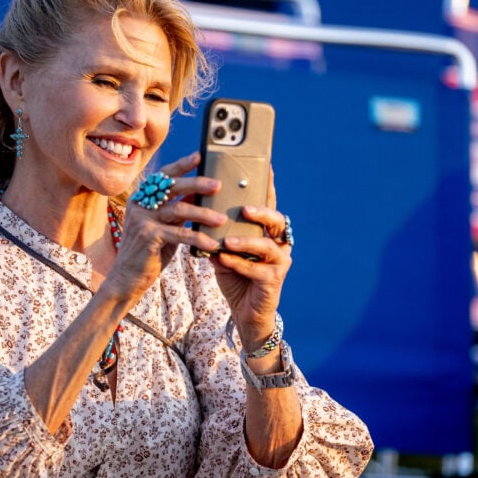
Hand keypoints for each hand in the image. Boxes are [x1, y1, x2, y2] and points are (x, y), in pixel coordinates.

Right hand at [104, 152, 226, 301]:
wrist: (127, 278)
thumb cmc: (149, 252)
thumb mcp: (164, 227)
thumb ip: (177, 210)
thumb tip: (199, 193)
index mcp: (142, 198)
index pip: (164, 175)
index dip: (181, 165)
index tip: (199, 156)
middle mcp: (140, 205)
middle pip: (173, 187)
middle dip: (198, 184)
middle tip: (218, 185)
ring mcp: (143, 220)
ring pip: (179, 210)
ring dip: (204, 213)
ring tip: (222, 219)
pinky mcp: (148, 237)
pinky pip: (179, 234)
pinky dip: (198, 238)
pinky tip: (212, 243)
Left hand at [210, 173, 292, 351]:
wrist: (246, 311)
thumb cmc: (235, 275)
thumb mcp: (224, 248)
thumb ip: (217, 230)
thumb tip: (198, 206)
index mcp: (267, 231)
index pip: (267, 204)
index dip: (266, 186)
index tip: (263, 166)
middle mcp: (278, 243)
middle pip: (275, 220)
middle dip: (261, 212)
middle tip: (244, 208)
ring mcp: (279, 261)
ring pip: (267, 246)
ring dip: (246, 242)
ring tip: (228, 240)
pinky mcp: (274, 280)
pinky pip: (257, 269)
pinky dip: (239, 264)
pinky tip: (224, 260)